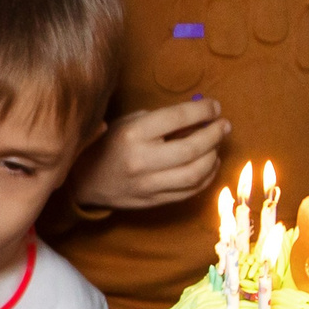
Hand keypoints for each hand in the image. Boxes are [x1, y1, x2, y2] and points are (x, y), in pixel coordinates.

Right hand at [70, 98, 228, 211]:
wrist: (84, 180)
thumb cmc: (109, 144)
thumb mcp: (128, 122)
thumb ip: (162, 120)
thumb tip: (199, 117)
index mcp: (134, 134)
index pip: (178, 118)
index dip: (203, 111)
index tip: (215, 107)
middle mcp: (142, 160)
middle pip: (192, 149)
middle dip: (215, 134)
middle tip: (224, 126)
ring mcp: (148, 185)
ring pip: (195, 174)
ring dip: (213, 157)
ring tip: (217, 146)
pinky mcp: (154, 201)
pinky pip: (189, 191)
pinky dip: (206, 177)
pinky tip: (209, 165)